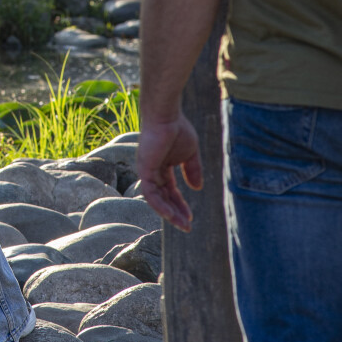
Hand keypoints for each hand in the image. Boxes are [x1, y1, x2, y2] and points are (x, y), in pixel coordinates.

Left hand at [137, 113, 202, 231]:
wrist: (167, 115)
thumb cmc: (177, 128)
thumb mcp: (190, 153)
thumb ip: (192, 170)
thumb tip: (196, 189)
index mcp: (161, 166)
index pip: (170, 190)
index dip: (179, 204)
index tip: (190, 217)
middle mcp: (152, 171)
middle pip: (163, 197)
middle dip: (175, 212)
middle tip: (186, 226)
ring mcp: (146, 171)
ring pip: (156, 199)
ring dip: (169, 213)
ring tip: (182, 224)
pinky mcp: (144, 170)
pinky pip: (151, 193)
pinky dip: (160, 205)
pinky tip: (171, 215)